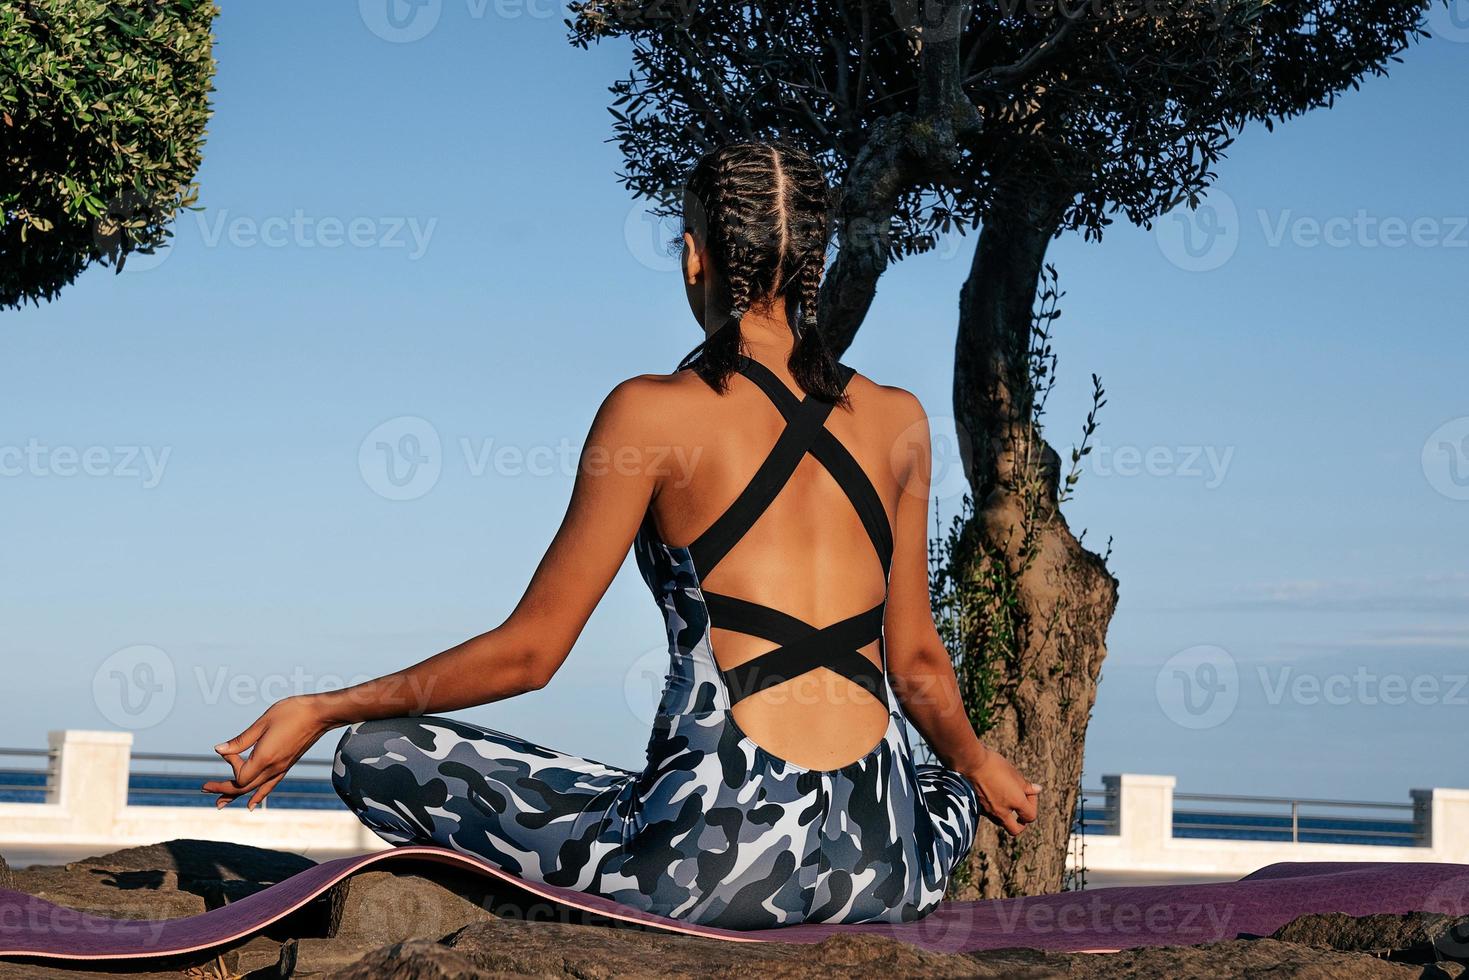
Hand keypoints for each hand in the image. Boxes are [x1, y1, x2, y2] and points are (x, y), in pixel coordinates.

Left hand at [202, 696, 330, 809]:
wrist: (321, 714)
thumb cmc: (292, 712)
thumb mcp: (263, 723)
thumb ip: (241, 740)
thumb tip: (218, 750)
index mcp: (265, 758)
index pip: (239, 774)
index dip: (230, 763)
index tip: (230, 748)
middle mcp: (273, 768)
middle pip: (243, 787)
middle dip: (223, 789)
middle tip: (204, 789)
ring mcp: (281, 768)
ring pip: (255, 789)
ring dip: (236, 796)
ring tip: (220, 804)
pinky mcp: (287, 765)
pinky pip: (270, 785)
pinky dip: (259, 795)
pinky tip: (253, 804)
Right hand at [966, 749, 1041, 836]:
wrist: (972, 763)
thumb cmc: (996, 766)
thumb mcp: (1015, 774)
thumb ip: (1027, 786)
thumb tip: (1038, 790)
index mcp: (1016, 802)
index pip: (1031, 816)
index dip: (1033, 804)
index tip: (1028, 792)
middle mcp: (1003, 811)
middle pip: (1015, 829)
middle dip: (1020, 824)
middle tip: (1020, 813)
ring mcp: (989, 811)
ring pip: (1001, 822)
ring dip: (1007, 816)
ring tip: (1006, 799)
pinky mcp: (979, 807)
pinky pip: (990, 814)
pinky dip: (995, 809)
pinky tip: (993, 795)